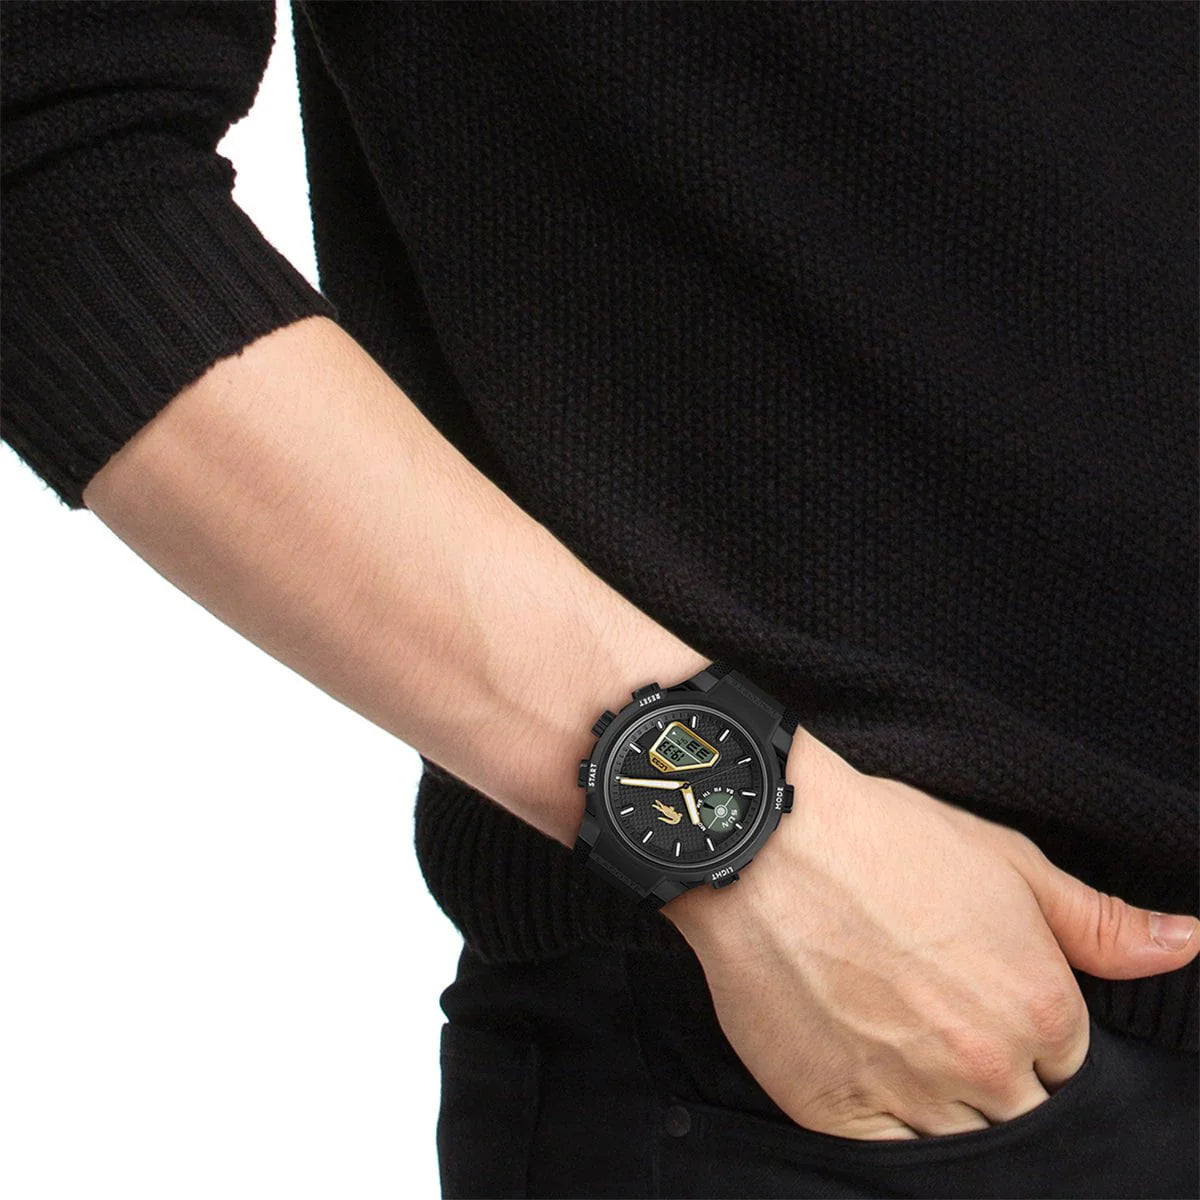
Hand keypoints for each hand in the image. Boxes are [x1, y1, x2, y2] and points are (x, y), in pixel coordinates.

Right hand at [663, 728, 1198, 1139]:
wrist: (765, 843)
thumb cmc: (883, 839)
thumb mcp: (1005, 861)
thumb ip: (1100, 922)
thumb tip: (1188, 943)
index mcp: (1040, 1008)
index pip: (1068, 1071)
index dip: (1029, 1037)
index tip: (983, 1003)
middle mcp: (985, 1065)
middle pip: (1021, 1116)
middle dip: (995, 1081)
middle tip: (939, 1024)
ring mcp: (910, 1096)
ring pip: (961, 1146)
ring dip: (943, 1108)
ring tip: (899, 1042)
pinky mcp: (837, 1113)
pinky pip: (892, 1160)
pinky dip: (891, 1130)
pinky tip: (870, 1074)